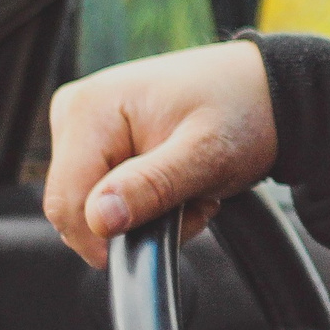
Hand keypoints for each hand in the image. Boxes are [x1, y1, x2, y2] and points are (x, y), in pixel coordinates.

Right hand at [42, 40, 278, 267]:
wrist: (262, 92)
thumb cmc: (240, 110)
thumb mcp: (206, 153)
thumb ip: (152, 186)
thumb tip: (99, 219)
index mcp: (90, 109)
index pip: (68, 203)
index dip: (109, 237)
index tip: (168, 230)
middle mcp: (76, 113)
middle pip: (78, 210)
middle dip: (137, 223)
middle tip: (193, 202)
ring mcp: (84, 129)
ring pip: (95, 210)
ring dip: (148, 217)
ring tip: (193, 190)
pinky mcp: (98, 145)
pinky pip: (107, 199)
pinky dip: (147, 205)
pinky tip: (180, 185)